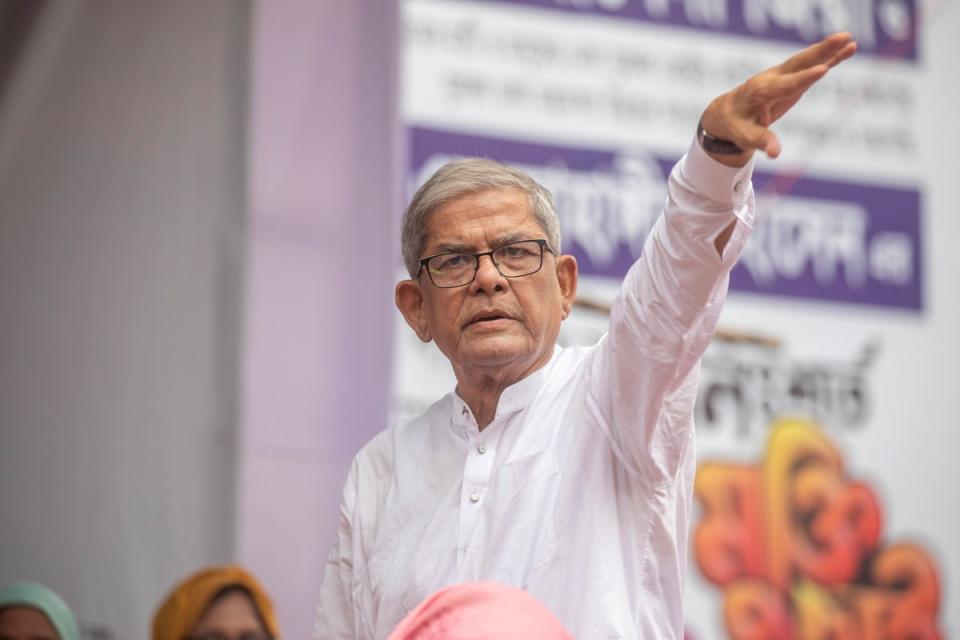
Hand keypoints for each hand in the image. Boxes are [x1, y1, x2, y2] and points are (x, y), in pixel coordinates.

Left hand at [700, 32, 856, 166]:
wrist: (727, 112)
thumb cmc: (735, 125)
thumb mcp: (744, 136)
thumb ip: (760, 141)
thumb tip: (775, 152)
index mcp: (761, 92)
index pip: (786, 84)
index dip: (803, 78)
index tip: (822, 69)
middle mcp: (773, 79)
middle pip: (799, 63)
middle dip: (820, 51)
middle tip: (841, 38)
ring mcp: (783, 76)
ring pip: (807, 60)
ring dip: (828, 49)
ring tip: (850, 39)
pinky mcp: (791, 79)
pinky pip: (811, 66)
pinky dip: (829, 57)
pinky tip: (848, 49)